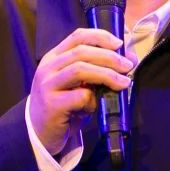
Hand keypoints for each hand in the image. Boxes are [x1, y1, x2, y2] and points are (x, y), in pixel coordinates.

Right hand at [28, 27, 136, 155]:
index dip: (100, 37)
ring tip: (123, 83)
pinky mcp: (52, 104)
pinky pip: (79, 96)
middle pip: (82, 52)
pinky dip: (92, 100)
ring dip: (106, 74)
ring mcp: (47, 85)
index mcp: (54, 57)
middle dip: (109, 57)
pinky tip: (92, 107)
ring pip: (80, 69)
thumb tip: (129, 58)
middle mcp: (48, 67)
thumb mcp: (80, 85)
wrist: (40, 134)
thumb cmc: (64, 106)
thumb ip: (98, 70)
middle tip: (127, 66)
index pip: (78, 36)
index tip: (119, 45)